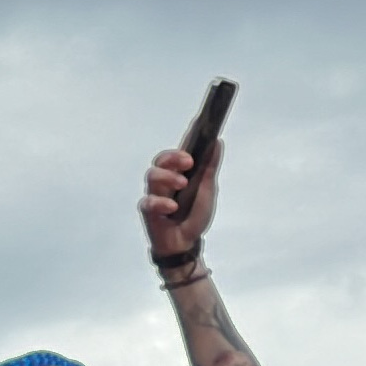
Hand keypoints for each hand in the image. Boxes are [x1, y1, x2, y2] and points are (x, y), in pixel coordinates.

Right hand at [139, 141, 222, 260]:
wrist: (185, 243)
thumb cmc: (195, 213)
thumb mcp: (207, 189)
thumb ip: (209, 167)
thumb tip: (217, 141)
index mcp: (179, 171)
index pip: (179, 150)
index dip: (187, 136)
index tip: (198, 123)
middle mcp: (164, 179)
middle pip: (161, 160)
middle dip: (173, 157)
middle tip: (188, 162)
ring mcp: (155, 193)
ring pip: (152, 176)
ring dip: (168, 178)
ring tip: (182, 184)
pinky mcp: (148, 210)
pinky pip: (148, 201)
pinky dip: (161, 203)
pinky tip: (172, 207)